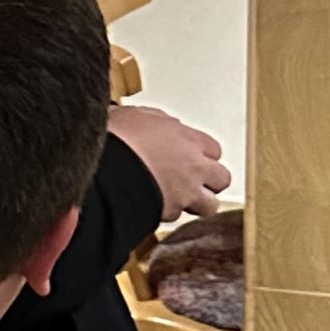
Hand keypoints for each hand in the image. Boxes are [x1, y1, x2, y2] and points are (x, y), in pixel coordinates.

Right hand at [107, 104, 230, 221]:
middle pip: (221, 178)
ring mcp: (185, 192)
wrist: (108, 168)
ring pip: (209, 205)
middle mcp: (193, 166)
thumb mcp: (133, 115)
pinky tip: (155, 205)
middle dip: (210, 181)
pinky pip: (177, 216)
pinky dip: (169, 212)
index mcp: (186, 138)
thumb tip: (151, 121)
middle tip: (192, 179)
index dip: (202, 154)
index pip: (213, 149)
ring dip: (197, 203)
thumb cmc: (117, 138)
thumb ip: (152, 120)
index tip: (191, 155)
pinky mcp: (171, 212)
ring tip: (180, 198)